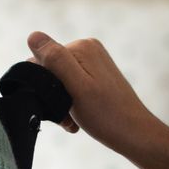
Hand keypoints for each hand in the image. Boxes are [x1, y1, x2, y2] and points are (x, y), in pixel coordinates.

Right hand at [25, 32, 163, 160]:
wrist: (135, 134)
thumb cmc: (106, 115)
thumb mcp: (76, 88)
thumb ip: (56, 60)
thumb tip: (33, 35)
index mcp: (81, 47)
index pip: (42, 61)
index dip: (44, 87)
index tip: (58, 107)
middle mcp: (88, 48)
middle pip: (51, 70)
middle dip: (53, 96)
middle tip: (67, 116)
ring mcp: (93, 61)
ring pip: (59, 82)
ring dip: (62, 103)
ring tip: (74, 120)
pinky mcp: (97, 74)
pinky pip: (72, 86)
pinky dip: (71, 104)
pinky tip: (79, 118)